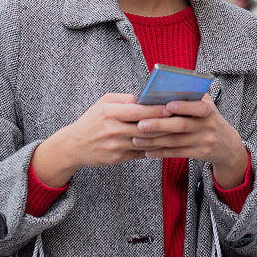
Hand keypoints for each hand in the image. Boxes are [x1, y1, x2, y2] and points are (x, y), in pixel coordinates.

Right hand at [31, 93, 169, 187]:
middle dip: (165, 123)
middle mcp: (113, 130)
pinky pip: (140, 153)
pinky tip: (166, 144)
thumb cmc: (91, 120)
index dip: (156, 109)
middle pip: (145, 128)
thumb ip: (124, 99)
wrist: (74, 146)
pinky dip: (154, 148)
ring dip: (163, 137)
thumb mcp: (103, 103)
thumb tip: (146, 97)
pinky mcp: (118, 159)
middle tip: (182, 119)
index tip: (172, 106)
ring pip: (145, 142)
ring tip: (179, 131)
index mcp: (109, 113)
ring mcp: (115, 146)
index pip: (138, 111)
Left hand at [132, 94, 248, 188]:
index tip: (167, 106)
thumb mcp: (206, 106)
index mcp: (209, 109)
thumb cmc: (209, 119)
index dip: (183, 106)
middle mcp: (208, 126)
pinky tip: (147, 151)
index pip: (198, 107)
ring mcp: (204, 141)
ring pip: (175, 141)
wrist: (227, 144)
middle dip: (159, 125)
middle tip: (140, 124)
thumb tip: (162, 91)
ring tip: (136, 139)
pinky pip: (177, 153)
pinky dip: (160, 152)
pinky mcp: (200, 154)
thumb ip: (190, 98)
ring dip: (154, 141)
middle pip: (181, 126)